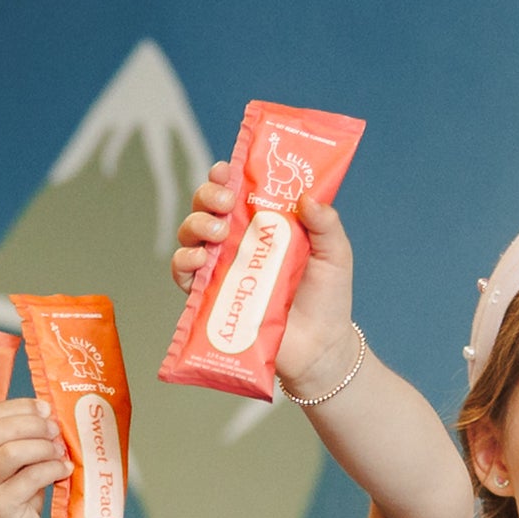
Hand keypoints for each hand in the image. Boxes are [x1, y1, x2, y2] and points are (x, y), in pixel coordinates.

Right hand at [0, 389, 66, 517]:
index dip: (21, 407)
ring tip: (59, 452)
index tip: (45, 410)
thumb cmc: (14, 498)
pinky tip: (63, 469)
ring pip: (12, 452)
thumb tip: (47, 413)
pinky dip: (52, 468)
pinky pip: (30, 477)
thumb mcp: (12, 463)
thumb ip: (21, 438)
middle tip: (54, 431)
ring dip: (43, 447)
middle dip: (33, 425)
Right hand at [173, 161, 368, 407]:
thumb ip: (326, 224)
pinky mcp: (212, 297)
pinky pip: (184, 275)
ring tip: (217, 232)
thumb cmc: (328, 299)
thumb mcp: (335, 254)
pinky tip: (198, 260)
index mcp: (265, 224)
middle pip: (208, 207)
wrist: (321, 348)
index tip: (228, 169)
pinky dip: (183, 262)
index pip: (238, 190)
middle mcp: (239, 241)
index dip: (227, 175)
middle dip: (208, 195)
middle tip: (224, 201)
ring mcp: (223, 268)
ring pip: (191, 235)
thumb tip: (307, 197)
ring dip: (196, 225)